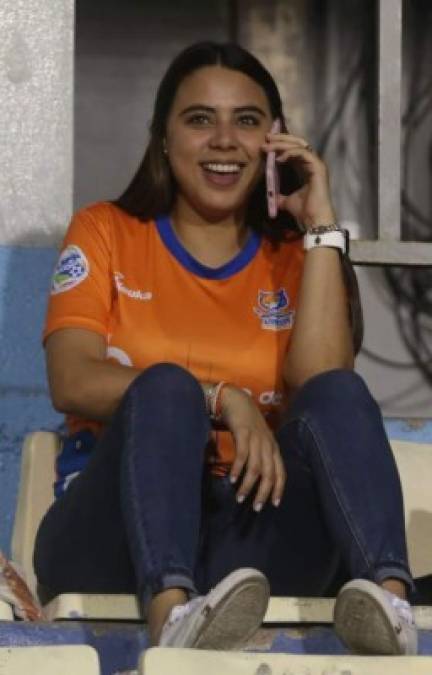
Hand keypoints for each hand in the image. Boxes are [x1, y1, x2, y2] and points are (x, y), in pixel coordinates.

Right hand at [220, 385, 285, 510]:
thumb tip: (256, 478)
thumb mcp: (258, 440)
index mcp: (273, 447)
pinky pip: (242, 455)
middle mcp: (268, 444)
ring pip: (256, 468)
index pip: (281, 472)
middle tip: (256, 508)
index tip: (274, 504)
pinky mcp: (243, 433)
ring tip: (240, 497)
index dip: (278, 489)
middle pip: (270, 473)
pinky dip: (237, 469)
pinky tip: (232, 479)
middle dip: (264, 492)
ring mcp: (256, 438)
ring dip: (248, 485)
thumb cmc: (247, 423)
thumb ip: (259, 455)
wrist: (237, 400)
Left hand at [262, 131, 335, 228]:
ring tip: (269, 146)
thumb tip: (271, 197)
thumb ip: (279, 196)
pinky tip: (279, 158)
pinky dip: (290, 153)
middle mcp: (312, 163)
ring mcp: (317, 164)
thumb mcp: (286, 202)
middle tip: (266, 137)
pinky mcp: (318, 167)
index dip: (280, 145)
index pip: (294, 150)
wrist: (313, 220)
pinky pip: (304, 153)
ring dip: (283, 144)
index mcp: (306, 169)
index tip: (266, 144)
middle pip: (297, 143)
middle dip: (281, 138)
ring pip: (300, 145)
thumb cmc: (303, 212)